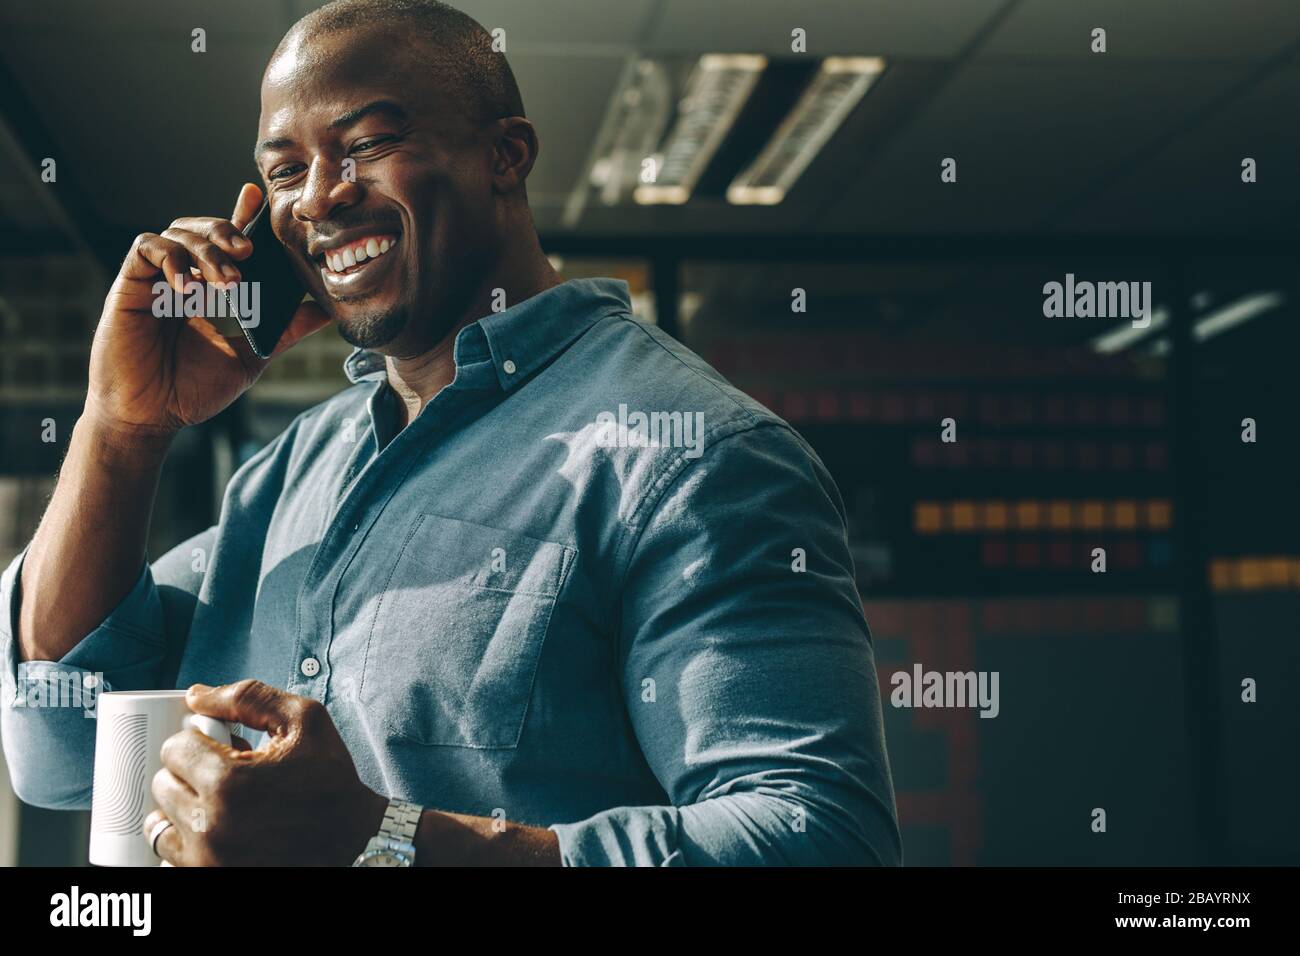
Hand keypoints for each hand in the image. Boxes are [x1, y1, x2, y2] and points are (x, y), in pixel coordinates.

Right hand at [86, 184, 330, 440]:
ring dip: (207, 250)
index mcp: (206, 289)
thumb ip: (285, 331)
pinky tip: (190, 287)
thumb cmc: (191, 392)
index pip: (223, 243)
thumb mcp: (251, 357)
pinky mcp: (128, 285)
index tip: (258, 197)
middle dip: (227, 231)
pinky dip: (172, 259)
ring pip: (177, 233)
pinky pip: (146, 248)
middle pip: (201, 229)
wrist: (150, 418)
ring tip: (229, 281)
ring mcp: (152, 279)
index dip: (240, 216)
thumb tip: (326, 312)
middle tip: (249, 250)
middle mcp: (179, 278)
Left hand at [145, 679, 386, 865]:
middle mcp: (210, 825)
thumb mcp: (304, 721)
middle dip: (189, 773)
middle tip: (225, 773)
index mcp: (229, 781)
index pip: (174, 748)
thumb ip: (248, 698)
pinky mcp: (210, 878)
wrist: (353, 838)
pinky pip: (168, 860)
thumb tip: (196, 696)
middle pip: (163, 785)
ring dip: (182, 810)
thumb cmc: (330, 779)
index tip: (221, 746)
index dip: (198, 740)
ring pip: (159, 825)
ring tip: (218, 804)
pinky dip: (186, 844)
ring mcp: (207, 860)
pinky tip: (216, 833)